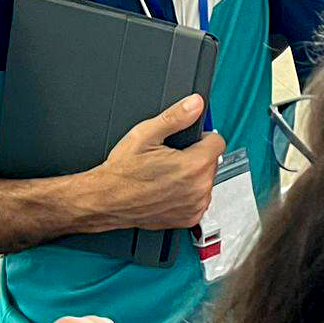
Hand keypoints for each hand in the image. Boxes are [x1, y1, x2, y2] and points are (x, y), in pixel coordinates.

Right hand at [83, 95, 223, 230]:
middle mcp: (199, 188)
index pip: (218, 142)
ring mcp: (195, 206)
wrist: (106, 200)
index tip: (188, 142)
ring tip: (167, 175)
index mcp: (193, 165)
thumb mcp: (145, 134)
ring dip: (193, 177)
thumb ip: (175, 117)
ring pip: (206, 181)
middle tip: (170, 158)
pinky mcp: (190, 218)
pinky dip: (188, 195)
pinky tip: (168, 190)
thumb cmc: (122, 172)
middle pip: (211, 162)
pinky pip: (199, 200)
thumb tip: (195, 104)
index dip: (201, 138)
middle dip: (196, 157)